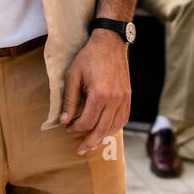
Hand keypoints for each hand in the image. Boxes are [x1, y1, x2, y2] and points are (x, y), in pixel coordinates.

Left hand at [60, 30, 130, 154]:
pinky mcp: (128, 96)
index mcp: (99, 94)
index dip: (75, 128)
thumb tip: (65, 121)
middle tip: (80, 150)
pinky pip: (124, 119)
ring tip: (92, 143)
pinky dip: (114, 128)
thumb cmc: (89, 57)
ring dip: (103, 137)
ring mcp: (124, 98)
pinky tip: (106, 130)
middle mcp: (114, 99)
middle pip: (102, 130)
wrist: (110, 43)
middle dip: (89, 142)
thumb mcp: (73, 76)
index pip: (87, 122)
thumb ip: (69, 101)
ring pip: (114, 127)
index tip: (68, 127)